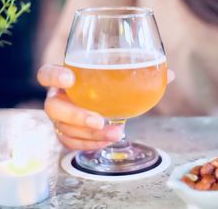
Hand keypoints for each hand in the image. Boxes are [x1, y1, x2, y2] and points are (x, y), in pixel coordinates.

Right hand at [37, 64, 174, 149]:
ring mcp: (60, 118)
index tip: (70, 78)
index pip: (46, 74)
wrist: (101, 101)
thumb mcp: (121, 77)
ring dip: (90, 135)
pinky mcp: (66, 133)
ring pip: (63, 129)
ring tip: (116, 134)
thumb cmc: (108, 85)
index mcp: (66, 78)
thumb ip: (142, 72)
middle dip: (76, 116)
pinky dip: (88, 145)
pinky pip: (70, 143)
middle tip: (100, 120)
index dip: (53, 76)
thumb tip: (170, 74)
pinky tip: (106, 142)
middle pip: (53, 108)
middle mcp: (59, 97)